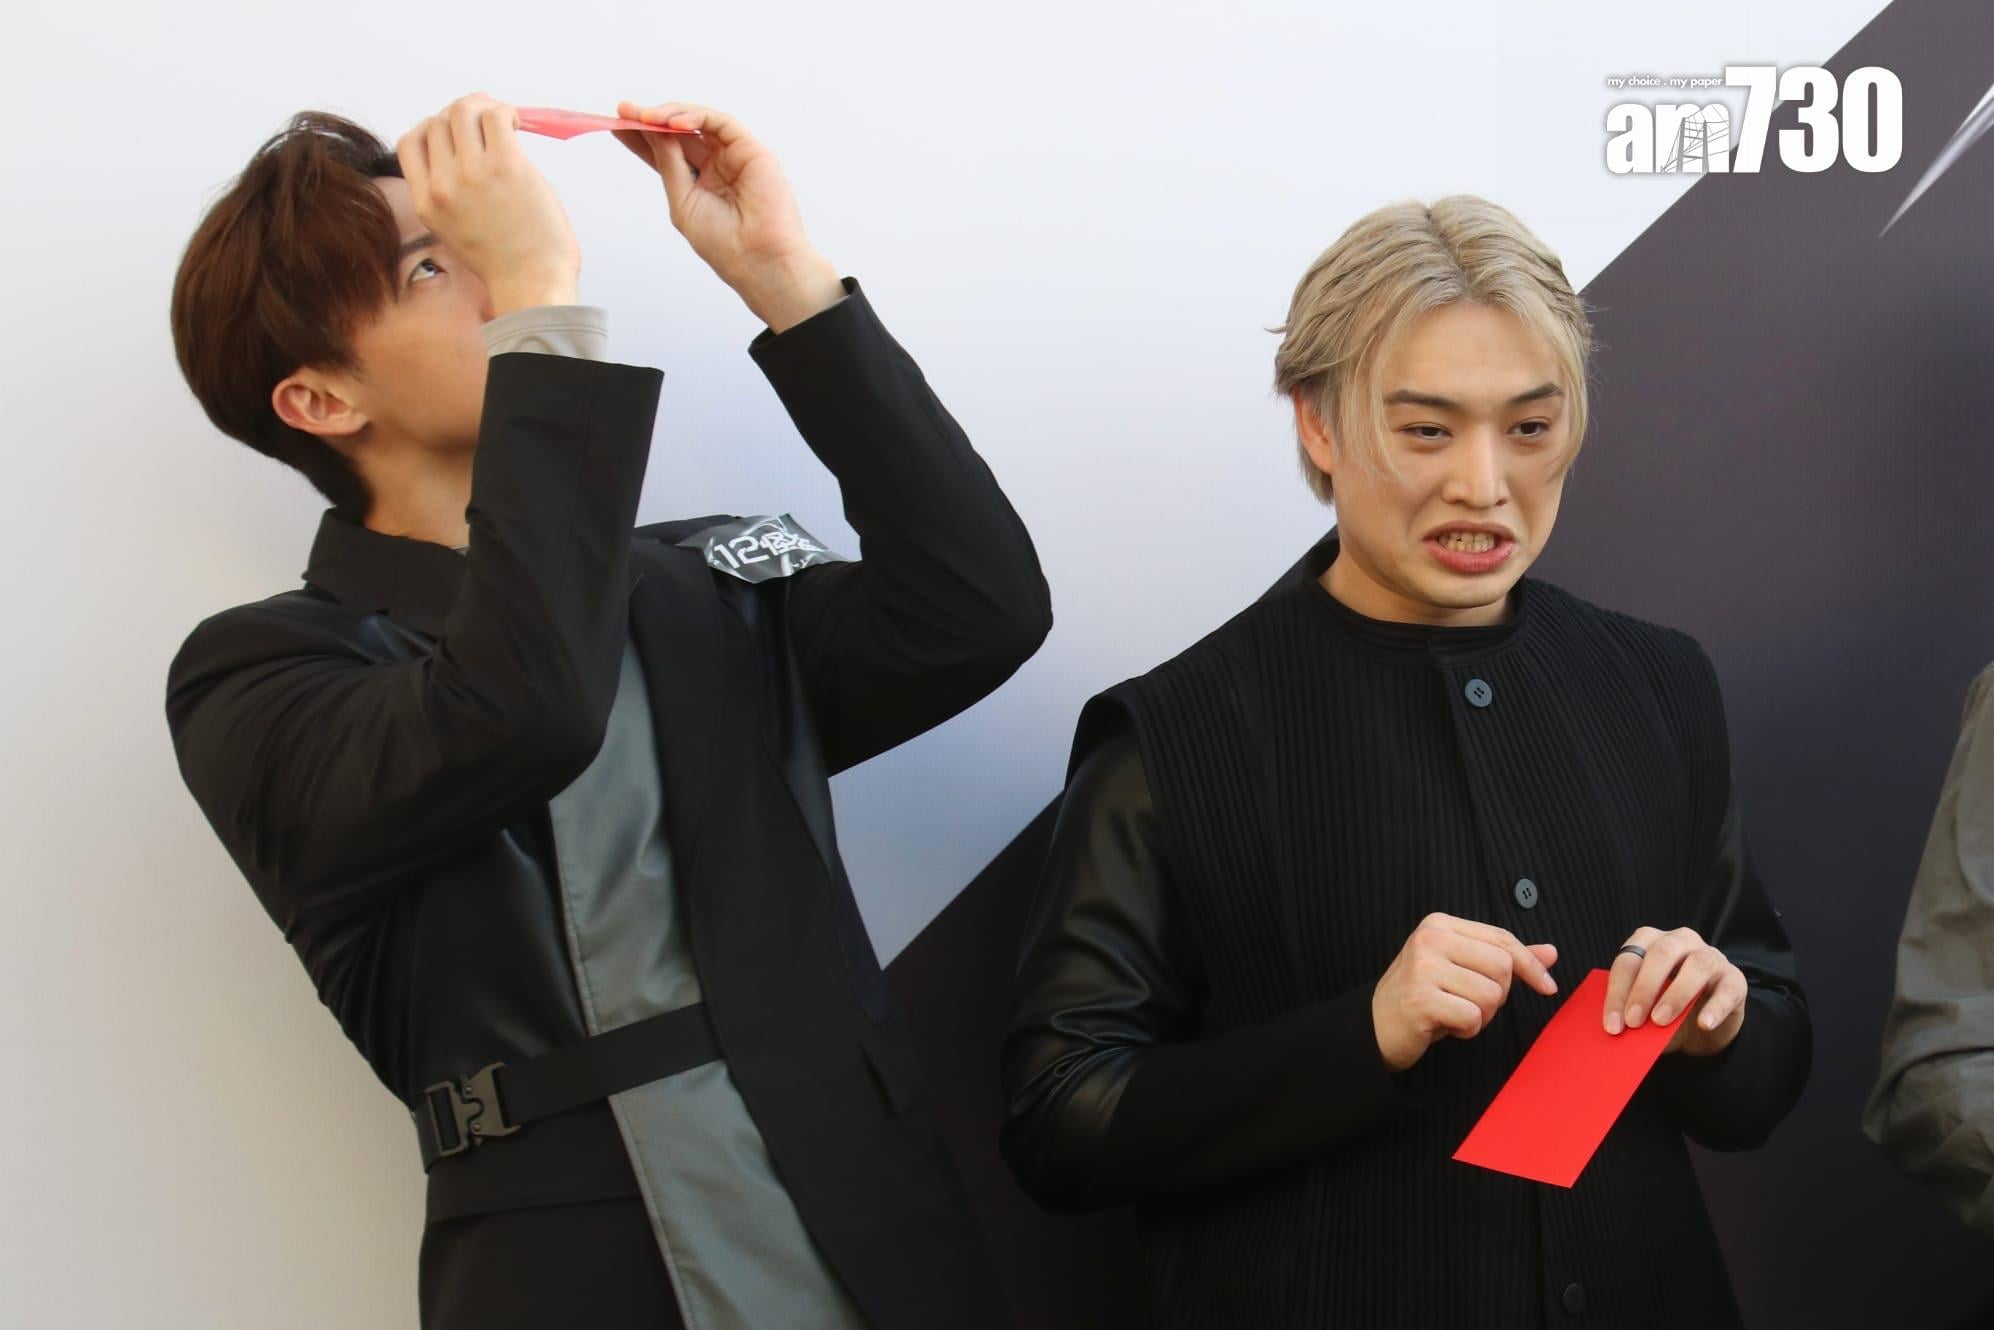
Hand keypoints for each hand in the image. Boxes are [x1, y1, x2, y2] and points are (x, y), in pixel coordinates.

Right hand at [396, 93, 580, 313]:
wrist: (532, 284)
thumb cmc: (506, 264)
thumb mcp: (456, 232)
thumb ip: (449, 197)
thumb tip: (464, 153)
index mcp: (426, 202)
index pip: (409, 143)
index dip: (433, 128)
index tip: (458, 133)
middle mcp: (442, 185)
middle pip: (437, 121)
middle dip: (463, 113)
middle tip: (488, 120)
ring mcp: (472, 173)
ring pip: (463, 110)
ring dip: (485, 106)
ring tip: (506, 120)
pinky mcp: (506, 165)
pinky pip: (495, 116)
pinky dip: (505, 112)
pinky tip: (518, 125)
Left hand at [609, 100, 843, 331]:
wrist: (757, 258)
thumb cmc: (723, 242)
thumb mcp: (682, 201)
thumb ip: (669, 164)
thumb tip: (652, 132)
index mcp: (699, 183)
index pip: (666, 152)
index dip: (642, 138)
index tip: (616, 124)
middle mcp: (716, 166)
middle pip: (678, 133)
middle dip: (650, 119)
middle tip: (624, 110)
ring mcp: (733, 156)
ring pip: (698, 122)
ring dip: (669, 115)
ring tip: (644, 117)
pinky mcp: (751, 149)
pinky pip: (720, 122)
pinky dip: (696, 117)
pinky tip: (674, 123)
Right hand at [1371, 913, 1559, 1071]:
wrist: (1375, 1026)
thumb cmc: (1423, 995)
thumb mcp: (1461, 968)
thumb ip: (1504, 958)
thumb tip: (1550, 952)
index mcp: (1440, 925)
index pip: (1503, 939)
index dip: (1530, 965)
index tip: (1547, 987)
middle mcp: (1430, 939)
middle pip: (1503, 967)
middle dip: (1497, 995)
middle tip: (1468, 1002)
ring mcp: (1423, 968)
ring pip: (1491, 995)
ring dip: (1481, 1015)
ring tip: (1453, 1013)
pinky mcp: (1420, 1000)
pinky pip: (1472, 1018)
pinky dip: (1466, 1030)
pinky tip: (1444, 1025)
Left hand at [1603, 926, 1747, 1056]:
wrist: (1703, 1025)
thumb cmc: (1666, 1011)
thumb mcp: (1646, 1011)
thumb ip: (1633, 1014)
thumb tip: (1616, 1031)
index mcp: (1651, 942)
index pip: (1630, 958)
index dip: (1618, 990)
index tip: (1612, 1023)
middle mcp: (1681, 941)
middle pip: (1662, 953)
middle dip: (1644, 988)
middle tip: (1633, 1021)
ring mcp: (1711, 957)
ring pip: (1697, 964)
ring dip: (1676, 994)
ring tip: (1660, 1021)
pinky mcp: (1735, 979)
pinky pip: (1728, 989)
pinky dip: (1715, 1007)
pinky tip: (1704, 1023)